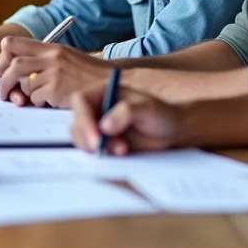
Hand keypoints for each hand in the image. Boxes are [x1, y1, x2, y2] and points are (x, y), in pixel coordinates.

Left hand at [0, 37, 110, 107]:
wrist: (112, 83)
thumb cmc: (89, 74)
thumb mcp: (67, 57)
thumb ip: (45, 59)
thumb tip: (17, 70)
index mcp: (52, 47)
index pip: (13, 43)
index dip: (3, 57)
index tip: (4, 69)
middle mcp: (52, 58)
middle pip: (14, 65)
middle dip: (5, 81)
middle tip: (4, 92)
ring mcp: (55, 74)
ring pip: (25, 86)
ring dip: (27, 94)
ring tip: (38, 97)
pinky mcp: (57, 91)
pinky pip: (36, 99)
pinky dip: (39, 103)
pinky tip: (50, 102)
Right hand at [69, 83, 185, 155]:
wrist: (171, 131)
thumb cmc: (160, 114)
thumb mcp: (147, 108)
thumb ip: (126, 112)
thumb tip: (104, 126)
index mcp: (102, 92)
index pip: (81, 101)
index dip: (83, 118)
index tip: (96, 137)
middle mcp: (95, 108)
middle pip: (76, 122)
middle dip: (87, 138)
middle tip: (104, 149)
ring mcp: (96, 126)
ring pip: (81, 139)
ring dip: (97, 148)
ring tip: (123, 150)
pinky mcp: (101, 143)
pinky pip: (91, 150)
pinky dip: (102, 155)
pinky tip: (122, 153)